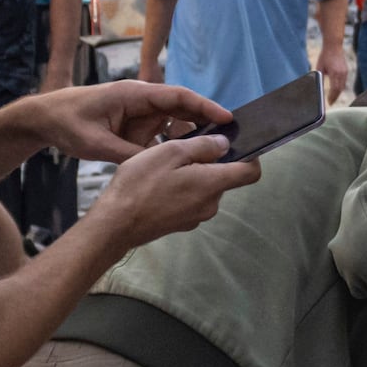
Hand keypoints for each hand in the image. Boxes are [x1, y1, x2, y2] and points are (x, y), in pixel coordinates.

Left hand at [29, 79, 227, 163]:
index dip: (205, 106)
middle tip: (228, 142)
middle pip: (182, 109)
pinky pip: (159, 134)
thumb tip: (158, 168)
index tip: (228, 118)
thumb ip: (128, 156)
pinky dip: (170, 146)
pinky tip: (182, 164)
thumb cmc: (68, 123)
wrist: (44, 118)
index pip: (178, 97)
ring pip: (173, 124)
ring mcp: (138, 113)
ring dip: (188, 138)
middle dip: (205, 124)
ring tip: (209, 157)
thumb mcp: (97, 143)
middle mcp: (141, 100)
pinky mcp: (133, 125)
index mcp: (135, 94)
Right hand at [87, 128, 254, 251]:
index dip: (250, 155)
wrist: (116, 223)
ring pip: (205, 188)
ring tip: (166, 165)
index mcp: (213, 184)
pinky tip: (159, 183)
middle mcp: (211, 204)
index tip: (237, 143)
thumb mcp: (171, 152)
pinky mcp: (181, 223)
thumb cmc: (141, 184)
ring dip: (193, 174)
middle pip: (224, 178)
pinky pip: (190, 200)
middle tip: (185, 148)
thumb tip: (225, 144)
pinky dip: (182, 188)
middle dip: (211, 162)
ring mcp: (196, 217)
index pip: (250, 172)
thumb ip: (203, 146)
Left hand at [322, 56, 353, 103]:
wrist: (334, 46)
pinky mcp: (346, 70)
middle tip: (331, 102)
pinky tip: (336, 90)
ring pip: (343, 86)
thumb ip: (320, 78)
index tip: (329, 102)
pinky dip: (340, 87)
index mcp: (334, 72)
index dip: (332, 97)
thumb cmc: (324, 56)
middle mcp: (341, 73)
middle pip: (340, 89)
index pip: (334, 89)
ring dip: (338, 93)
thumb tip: (319, 88)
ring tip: (333, 98)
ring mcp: (345, 72)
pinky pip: (344, 82)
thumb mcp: (320, 68)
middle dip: (335, 97)